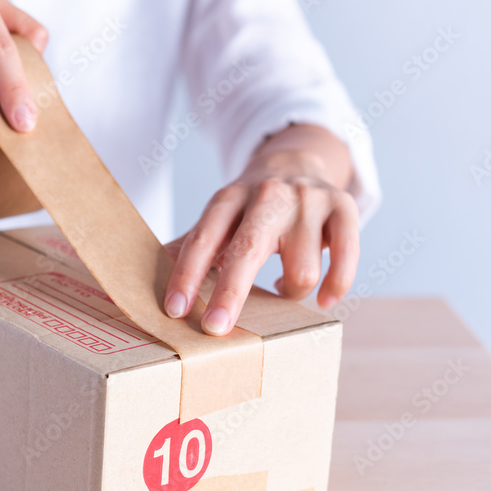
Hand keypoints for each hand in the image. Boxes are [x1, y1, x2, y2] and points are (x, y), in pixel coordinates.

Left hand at [164, 126, 359, 335]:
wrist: (296, 162)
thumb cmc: (249, 208)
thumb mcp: (218, 218)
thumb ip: (192, 246)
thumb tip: (145, 279)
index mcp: (228, 198)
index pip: (203, 239)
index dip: (187, 275)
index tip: (175, 310)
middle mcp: (267, 194)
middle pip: (248, 250)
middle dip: (230, 293)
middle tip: (216, 328)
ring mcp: (308, 199)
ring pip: (302, 269)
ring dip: (291, 292)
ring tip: (282, 286)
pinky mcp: (344, 206)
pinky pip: (345, 258)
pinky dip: (335, 285)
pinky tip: (324, 299)